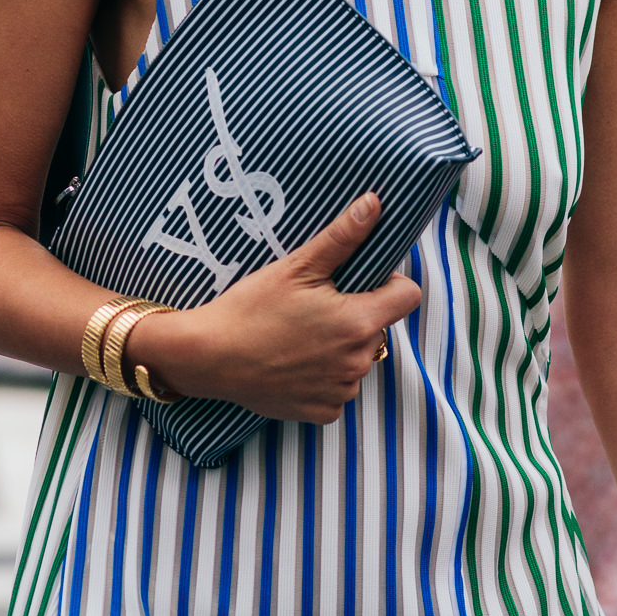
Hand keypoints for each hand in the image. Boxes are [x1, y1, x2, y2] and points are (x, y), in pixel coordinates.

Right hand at [134, 192, 421, 424]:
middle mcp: (358, 362)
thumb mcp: (297, 267)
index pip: (408, 296)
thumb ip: (342, 237)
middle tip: (314, 309)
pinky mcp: (323, 411)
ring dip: (340, 349)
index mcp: (359, 322)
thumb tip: (374, 204)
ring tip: (299, 337)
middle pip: (378, 328)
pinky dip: (322, 378)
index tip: (359, 282)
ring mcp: (342, 390)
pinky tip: (293, 364)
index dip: (389, 284)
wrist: (208, 357)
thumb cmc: (250, 308)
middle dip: (356, 315)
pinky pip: (337, 389)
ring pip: (358, 360)